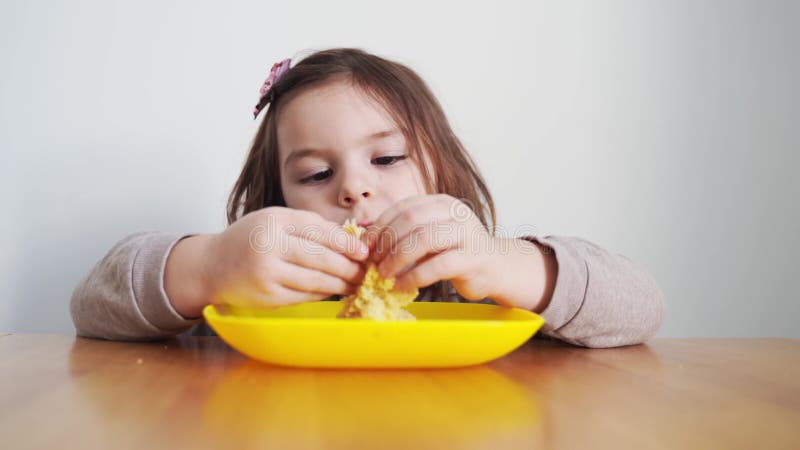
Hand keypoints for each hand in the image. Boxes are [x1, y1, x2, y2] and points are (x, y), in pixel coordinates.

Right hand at [205, 207, 368, 308]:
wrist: (211, 266)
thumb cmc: (250, 240)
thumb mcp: (274, 220)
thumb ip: (308, 226)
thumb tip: (350, 238)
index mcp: (274, 221)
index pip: (319, 231)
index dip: (346, 243)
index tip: (364, 251)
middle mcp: (270, 245)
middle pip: (321, 258)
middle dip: (348, 267)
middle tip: (365, 271)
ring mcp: (268, 273)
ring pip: (316, 280)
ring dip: (341, 284)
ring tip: (355, 283)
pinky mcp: (267, 296)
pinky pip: (304, 295)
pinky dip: (323, 293)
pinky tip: (334, 291)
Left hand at [365, 194, 500, 301]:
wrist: (496, 267)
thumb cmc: (457, 252)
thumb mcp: (431, 236)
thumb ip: (406, 234)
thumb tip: (368, 240)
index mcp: (441, 202)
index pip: (403, 207)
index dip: (381, 226)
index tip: (367, 246)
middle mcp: (454, 212)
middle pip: (411, 219)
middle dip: (387, 242)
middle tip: (374, 262)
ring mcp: (465, 233)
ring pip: (423, 239)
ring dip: (397, 258)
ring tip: (384, 274)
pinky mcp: (472, 258)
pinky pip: (437, 265)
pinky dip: (414, 276)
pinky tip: (401, 285)